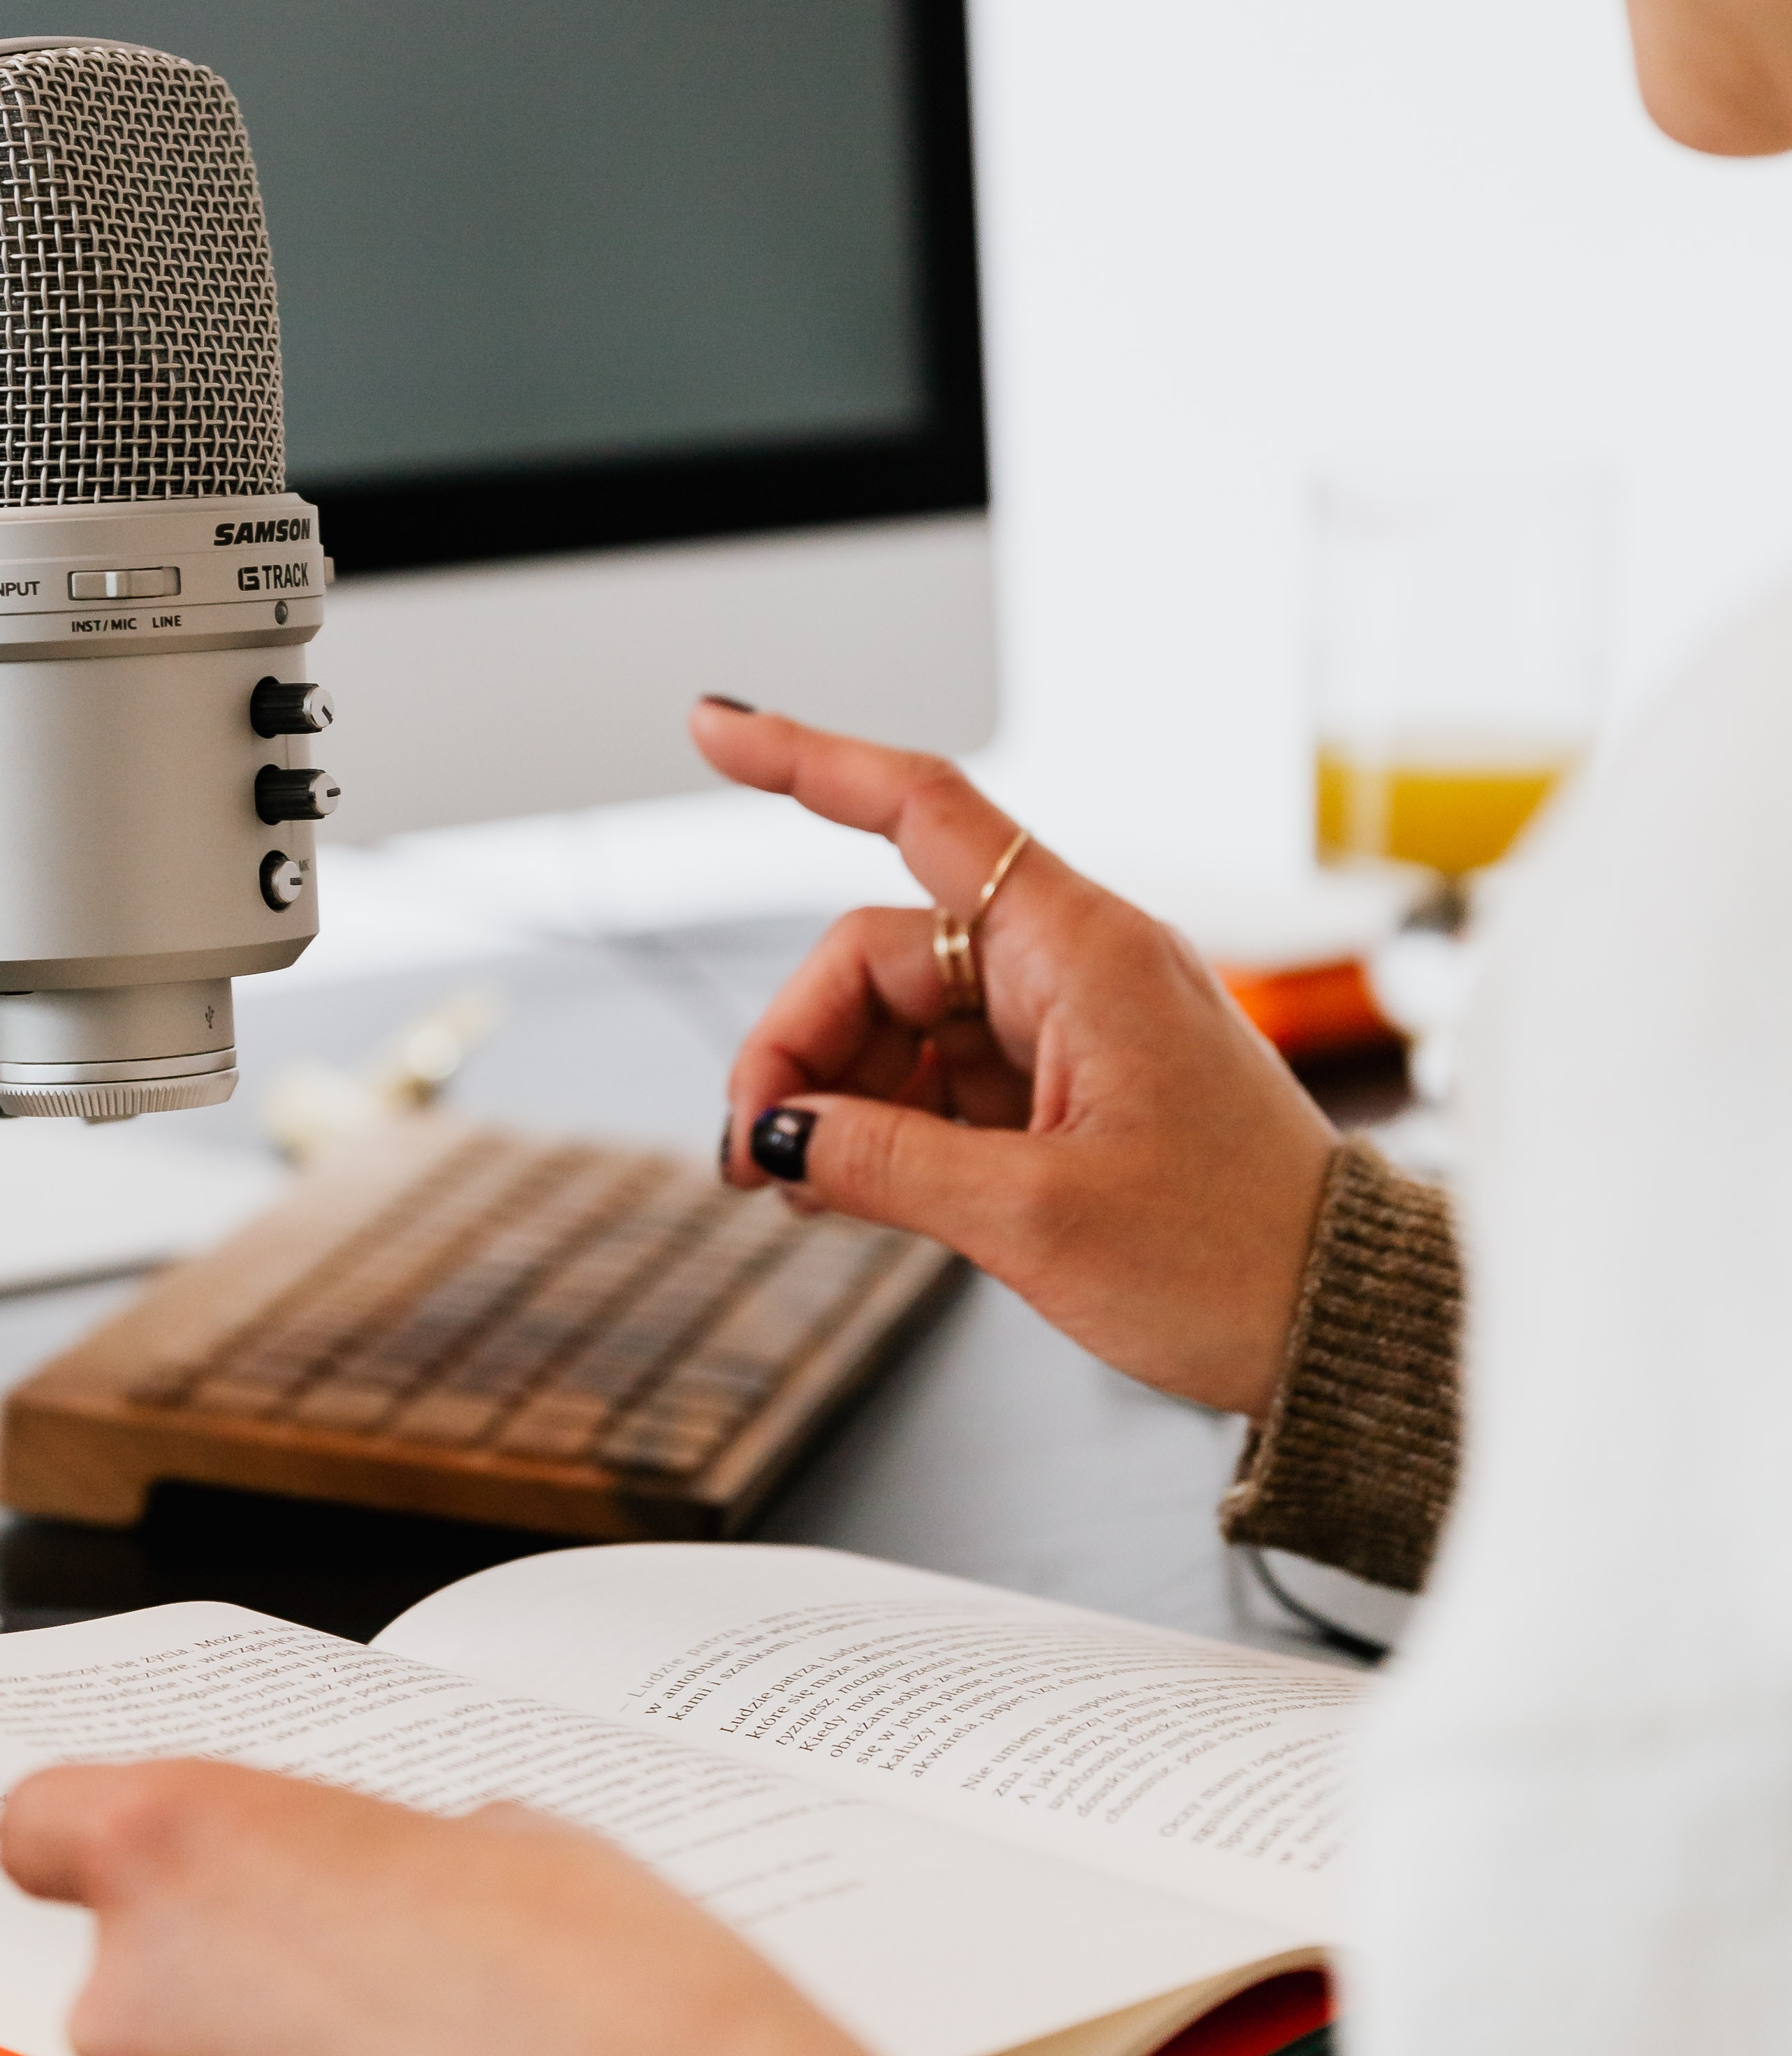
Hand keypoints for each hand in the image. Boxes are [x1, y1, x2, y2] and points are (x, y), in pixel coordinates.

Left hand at [0, 1758, 882, 2055]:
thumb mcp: (497, 1834)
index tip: (148, 1854)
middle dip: (230, 1965)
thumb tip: (364, 1894)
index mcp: (187, 1853)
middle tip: (367, 1969)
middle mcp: (140, 2003)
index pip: (43, 1822)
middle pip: (135, 1967)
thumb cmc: (607, 2000)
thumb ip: (370, 1852)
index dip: (98, 1837)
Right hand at [691, 701, 1334, 1418]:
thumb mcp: (1034, 1220)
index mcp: (1086, 953)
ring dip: (839, 1096)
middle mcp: (1078, 967)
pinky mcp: (1075, 1086)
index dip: (809, 763)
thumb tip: (776, 1138)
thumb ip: (885, 1165)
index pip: (923, 815)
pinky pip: (947, 1076)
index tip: (715, 731)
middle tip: (757, 1158)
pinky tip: (851, 1189)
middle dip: (801, 1043)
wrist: (1339, 1324)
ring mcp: (1077, 1026)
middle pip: (884, 953)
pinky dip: (889, 1125)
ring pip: (905, 1020)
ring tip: (802, 1191)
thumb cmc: (1235, 1260)